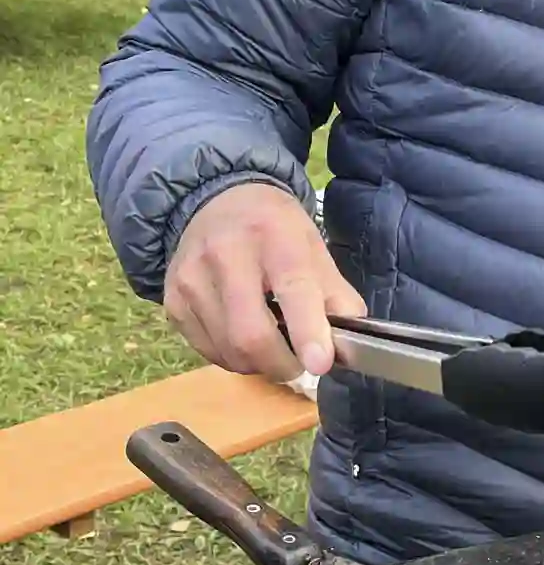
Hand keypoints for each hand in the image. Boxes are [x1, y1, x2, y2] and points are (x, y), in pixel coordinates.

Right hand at [164, 183, 365, 381]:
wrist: (214, 201)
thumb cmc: (273, 229)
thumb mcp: (313, 247)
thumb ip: (336, 296)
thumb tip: (350, 347)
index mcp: (274, 235)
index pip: (292, 287)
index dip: (307, 330)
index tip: (321, 363)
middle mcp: (225, 253)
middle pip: (250, 334)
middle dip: (282, 363)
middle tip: (298, 363)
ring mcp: (191, 278)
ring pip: (228, 350)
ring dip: (257, 363)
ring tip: (271, 344)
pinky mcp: (172, 300)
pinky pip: (207, 351)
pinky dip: (232, 357)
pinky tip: (242, 335)